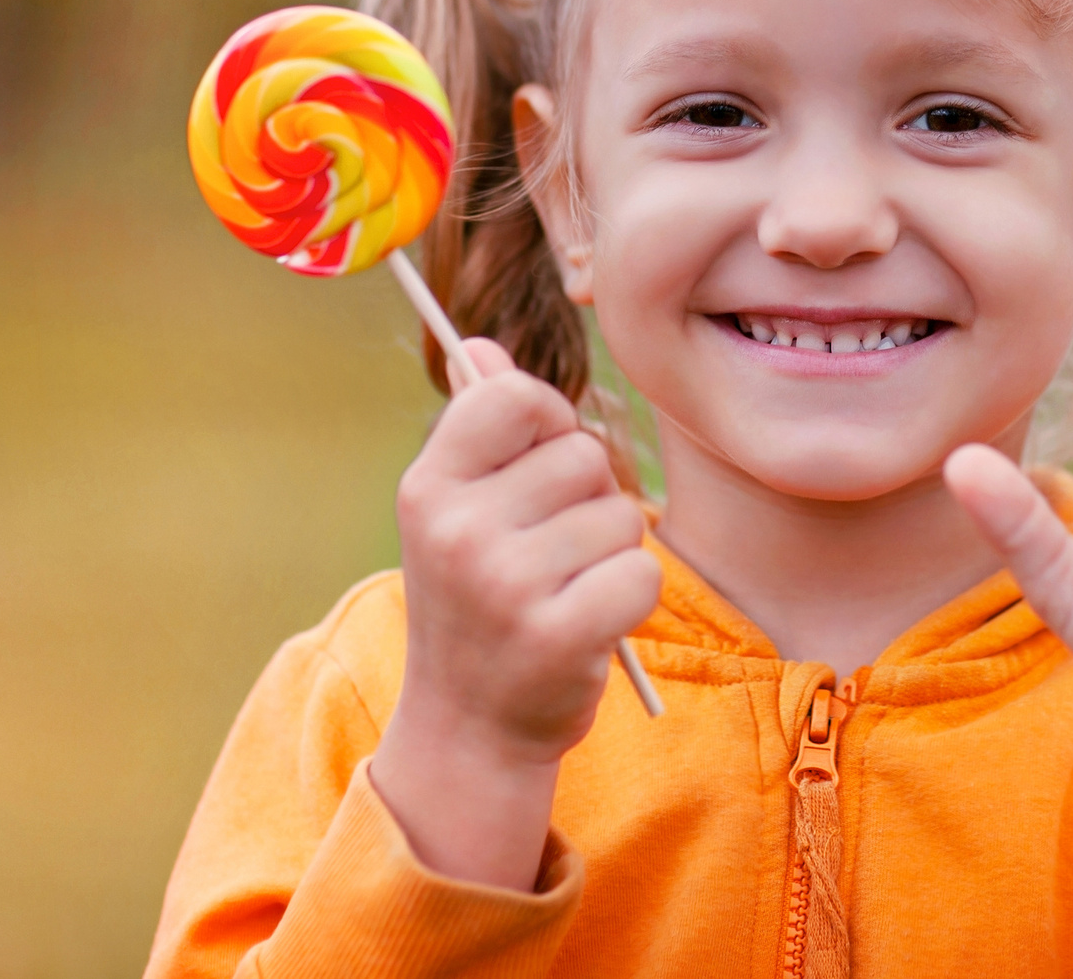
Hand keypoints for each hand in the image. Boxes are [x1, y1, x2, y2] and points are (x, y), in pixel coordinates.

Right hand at [370, 338, 661, 887]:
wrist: (471, 727)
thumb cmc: (479, 600)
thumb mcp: (458, 512)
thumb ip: (477, 426)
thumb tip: (480, 345)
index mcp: (429, 487)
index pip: (516, 396)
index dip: (551, 423)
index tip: (539, 468)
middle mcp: (457, 530)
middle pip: (585, 455)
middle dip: (590, 499)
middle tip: (551, 554)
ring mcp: (504, 585)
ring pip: (622, 517)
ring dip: (612, 553)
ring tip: (565, 591)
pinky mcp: (557, 635)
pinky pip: (643, 574)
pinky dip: (632, 598)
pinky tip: (590, 625)